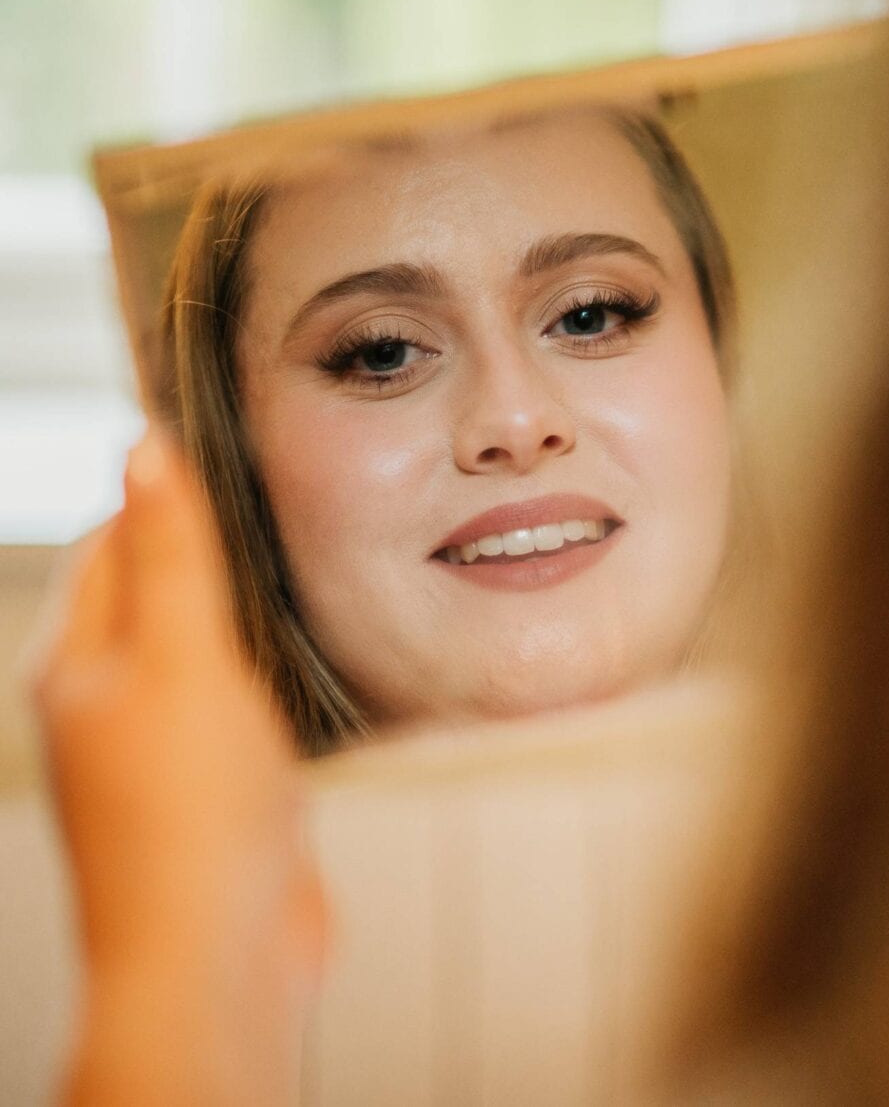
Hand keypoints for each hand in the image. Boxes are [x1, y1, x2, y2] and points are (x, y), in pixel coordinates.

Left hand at [29, 430, 326, 1105]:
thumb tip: (144, 448)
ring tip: (299, 563)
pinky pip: (233, 705)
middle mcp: (106, 704)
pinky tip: (305, 666)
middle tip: (274, 492)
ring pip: (195, 650)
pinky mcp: (213, 792)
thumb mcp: (183, 660)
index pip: (110, 542)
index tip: (226, 440)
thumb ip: (170, 555)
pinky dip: (263, 670)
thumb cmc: (190, 814)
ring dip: (237, 608)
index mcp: (75, 664)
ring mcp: (160, 752)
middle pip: (148, 593)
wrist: (219, 956)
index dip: (161, 488)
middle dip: (201, 542)